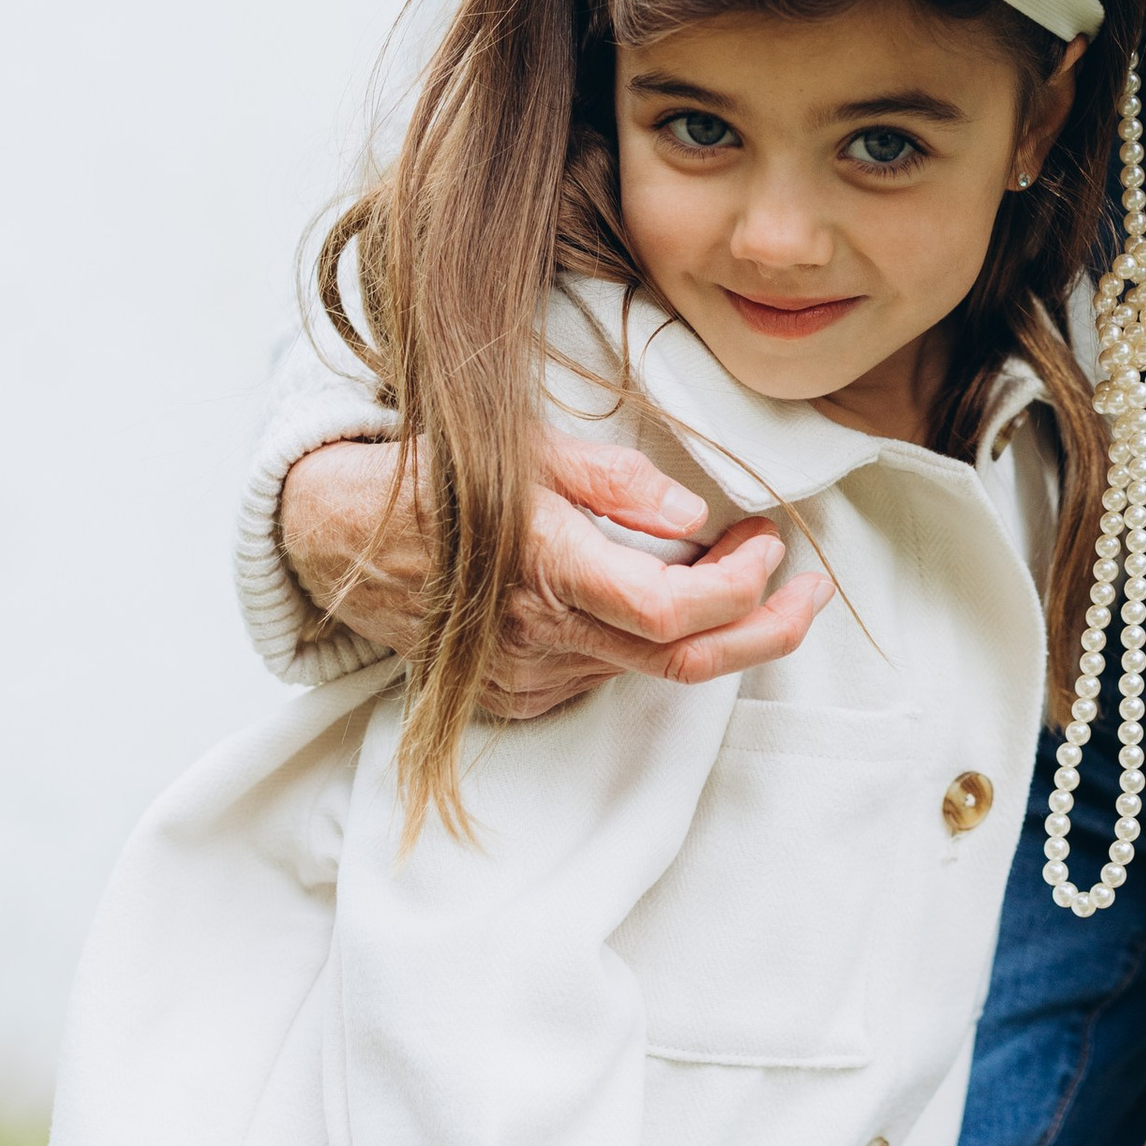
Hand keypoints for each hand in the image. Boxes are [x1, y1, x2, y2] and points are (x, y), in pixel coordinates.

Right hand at [279, 429, 831, 718]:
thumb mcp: (523, 449)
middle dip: (766, 629)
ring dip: (704, 626)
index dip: (743, 587)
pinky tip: (648, 595)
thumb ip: (615, 482)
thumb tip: (696, 516)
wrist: (332, 540)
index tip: (771, 542)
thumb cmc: (430, 478)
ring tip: (726, 565)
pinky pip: (603, 675)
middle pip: (684, 661)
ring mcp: (524, 676)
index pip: (675, 609)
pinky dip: (644, 640)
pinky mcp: (514, 696)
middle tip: (813, 591)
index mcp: (543, 568)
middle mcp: (536, 636)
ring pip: (646, 668)